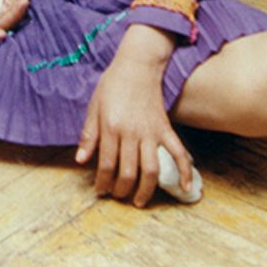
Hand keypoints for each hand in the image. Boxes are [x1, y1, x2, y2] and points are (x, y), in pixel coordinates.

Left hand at [76, 28, 195, 206]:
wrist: (137, 65)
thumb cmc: (112, 84)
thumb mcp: (94, 106)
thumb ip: (88, 135)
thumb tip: (80, 160)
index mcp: (111, 127)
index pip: (106, 164)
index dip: (102, 182)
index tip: (100, 190)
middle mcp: (131, 133)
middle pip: (128, 172)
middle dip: (121, 190)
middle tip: (117, 196)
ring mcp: (151, 132)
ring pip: (150, 169)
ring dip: (145, 190)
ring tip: (138, 200)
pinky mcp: (165, 129)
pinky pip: (178, 152)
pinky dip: (185, 171)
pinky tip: (186, 187)